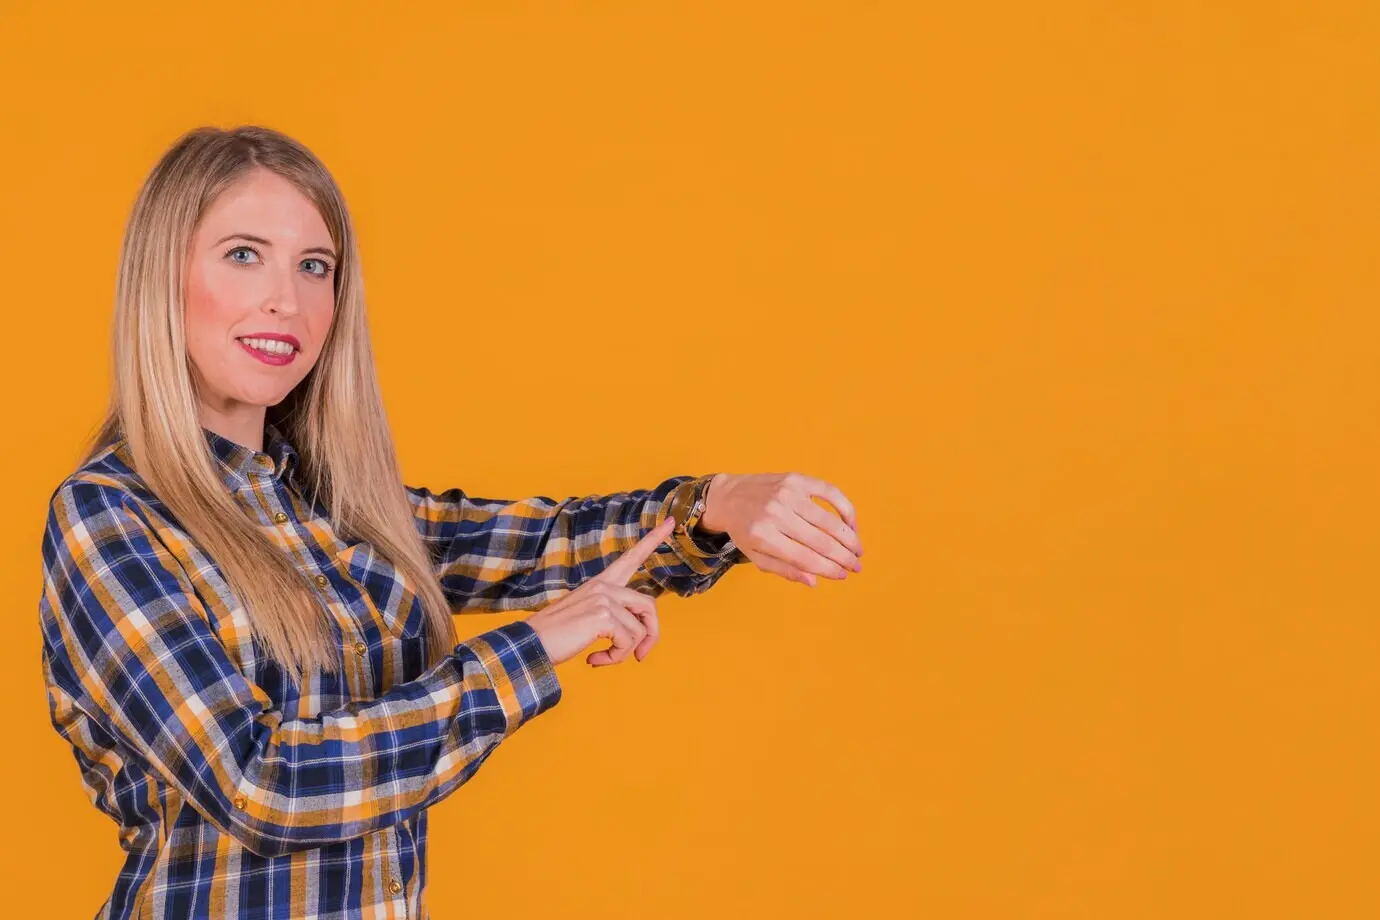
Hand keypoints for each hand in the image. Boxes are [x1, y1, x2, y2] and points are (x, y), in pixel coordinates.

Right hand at [525, 515, 674, 666]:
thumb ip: (614, 618)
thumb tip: (639, 641)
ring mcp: (603, 598)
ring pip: (640, 630)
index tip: (671, 522)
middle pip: (650, 606)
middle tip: (639, 656)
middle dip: (650, 635)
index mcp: (601, 584)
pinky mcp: (602, 615)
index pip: (631, 557)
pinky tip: (594, 659)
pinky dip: (615, 658)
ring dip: (624, 652)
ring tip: (603, 658)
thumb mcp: (588, 620)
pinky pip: (628, 642)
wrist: (530, 646)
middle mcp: (604, 586)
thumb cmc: (557, 637)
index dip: (653, 540)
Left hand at [700, 472, 862, 587]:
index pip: (805, 559)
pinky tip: (851, 524)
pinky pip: (830, 492)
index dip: (829, 570)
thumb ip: (784, 570)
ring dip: (849, 538)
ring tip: (858, 550)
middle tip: (857, 566)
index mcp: (763, 536)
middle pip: (820, 541)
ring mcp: (788, 493)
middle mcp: (776, 514)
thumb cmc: (744, 530)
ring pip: (829, 520)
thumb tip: (814, 581)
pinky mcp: (796, 479)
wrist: (729, 496)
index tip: (843, 576)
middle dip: (844, 557)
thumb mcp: (756, 556)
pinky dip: (846, 509)